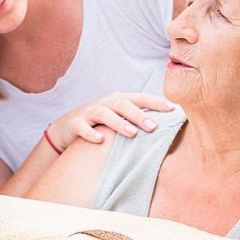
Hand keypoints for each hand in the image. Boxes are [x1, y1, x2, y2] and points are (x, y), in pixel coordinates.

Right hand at [47, 92, 174, 151]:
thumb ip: (137, 120)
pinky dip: (91, 134)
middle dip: (139, 115)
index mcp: (119, 100)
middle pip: (123, 105)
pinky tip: (101, 141)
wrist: (66, 128)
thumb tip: (167, 128)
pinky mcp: (75, 123)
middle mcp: (105, 103)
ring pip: (104, 114)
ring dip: (119, 123)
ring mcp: (89, 112)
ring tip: (131, 133)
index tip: (173, 109)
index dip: (156, 102)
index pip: (140, 98)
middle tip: (153, 127)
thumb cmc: (100, 124)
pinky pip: (83, 128)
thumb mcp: (119, 119)